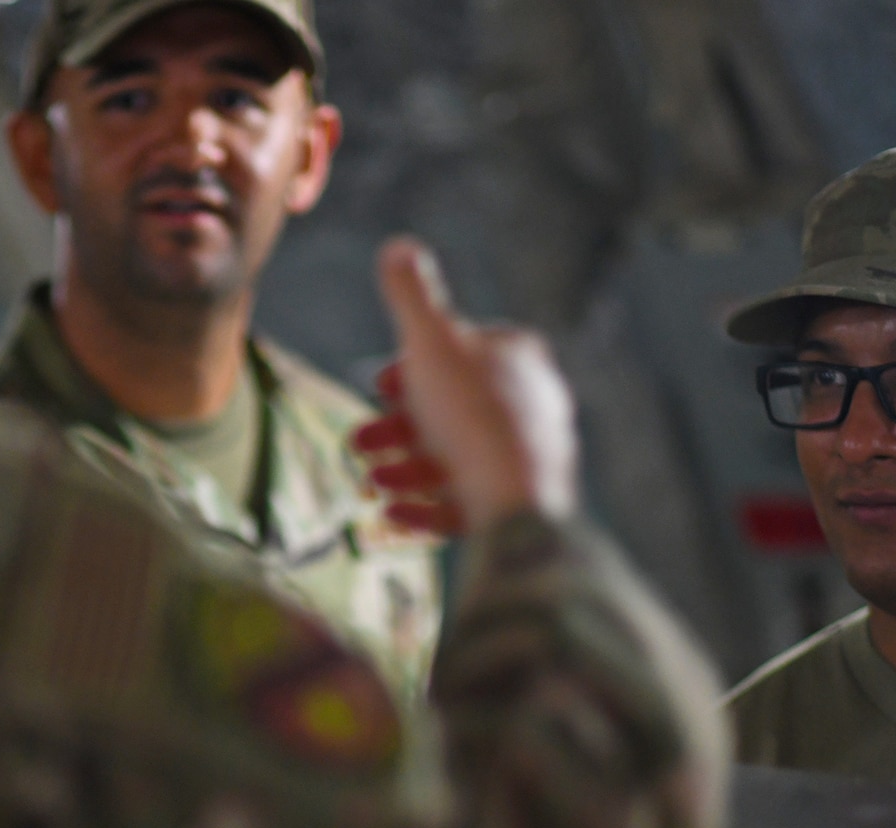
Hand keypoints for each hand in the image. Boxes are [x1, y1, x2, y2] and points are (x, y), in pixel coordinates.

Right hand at [362, 237, 578, 533]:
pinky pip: (467, 501)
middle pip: (450, 408)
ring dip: (403, 467)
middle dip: (397, 426)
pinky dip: (427, 505)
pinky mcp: (520, 505)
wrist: (519, 503)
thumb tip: (397, 246)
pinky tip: (393, 512)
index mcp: (519, 358)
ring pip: (454, 457)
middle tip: (364, 439)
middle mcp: (531, 405)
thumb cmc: (473, 417)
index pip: (460, 350)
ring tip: (374, 479)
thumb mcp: (430, 341)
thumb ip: (410, 295)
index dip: (412, 365)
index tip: (380, 384)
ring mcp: (528, 459)